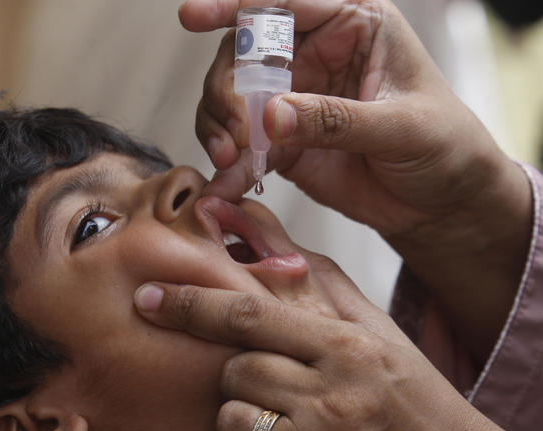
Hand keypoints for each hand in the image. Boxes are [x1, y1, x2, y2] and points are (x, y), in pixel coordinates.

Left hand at [133, 254, 541, 430]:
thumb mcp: (372, 327)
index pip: (250, 315)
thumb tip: (253, 225)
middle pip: (234, 370)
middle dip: (235, 372)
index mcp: (345, 344)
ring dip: (242, 417)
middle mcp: (331, 394)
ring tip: (284, 418)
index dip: (191, 303)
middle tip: (269, 378)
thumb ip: (313, 278)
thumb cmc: (412, 392)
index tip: (149, 296)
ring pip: (233, 420)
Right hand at [181, 0, 531, 362]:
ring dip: (218, 125)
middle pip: (243, 52)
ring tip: (230, 158)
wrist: (439, 204)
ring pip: (230, 96)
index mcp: (351, 24)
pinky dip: (227, 163)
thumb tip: (272, 116)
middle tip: (238, 131)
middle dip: (227, 89)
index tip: (194, 17)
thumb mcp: (402, 126)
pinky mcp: (280, 141)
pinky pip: (239, 144)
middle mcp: (314, 54)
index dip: (236, 5)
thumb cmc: (443, 146)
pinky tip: (225, 181)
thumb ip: (337, 119)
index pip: (287, 1)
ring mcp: (292, 98)